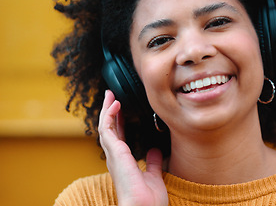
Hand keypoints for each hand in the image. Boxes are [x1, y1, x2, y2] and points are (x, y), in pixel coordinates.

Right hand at [99, 90, 167, 205]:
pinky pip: (107, 129)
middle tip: (111, 96)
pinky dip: (110, 115)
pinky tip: (115, 104)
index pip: (118, 136)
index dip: (118, 121)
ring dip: (107, 109)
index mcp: (123, 161)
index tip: (121, 108)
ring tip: (110, 95)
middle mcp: (115, 157)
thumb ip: (152, 162)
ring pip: (105, 126)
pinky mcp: (115, 152)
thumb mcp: (153, 175)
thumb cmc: (148, 199)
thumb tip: (154, 150)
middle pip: (109, 128)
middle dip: (109, 111)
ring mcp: (113, 154)